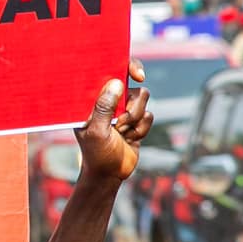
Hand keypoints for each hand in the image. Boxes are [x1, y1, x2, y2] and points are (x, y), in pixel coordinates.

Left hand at [75, 58, 152, 187]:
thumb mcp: (96, 130)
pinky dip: (141, 129)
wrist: (109, 175)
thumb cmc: (96, 153)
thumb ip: (105, 106)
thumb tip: (116, 82)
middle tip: (123, 121)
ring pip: (143, 99)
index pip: (110, 71)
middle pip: (133, 84)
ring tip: (122, 132)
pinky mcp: (137, 120)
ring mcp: (124, 109)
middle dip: (132, 105)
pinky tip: (130, 138)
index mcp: (94, 96)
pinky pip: (149, 116)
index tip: (138, 75)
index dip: (127, 66)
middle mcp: (110, 99)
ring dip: (135, 119)